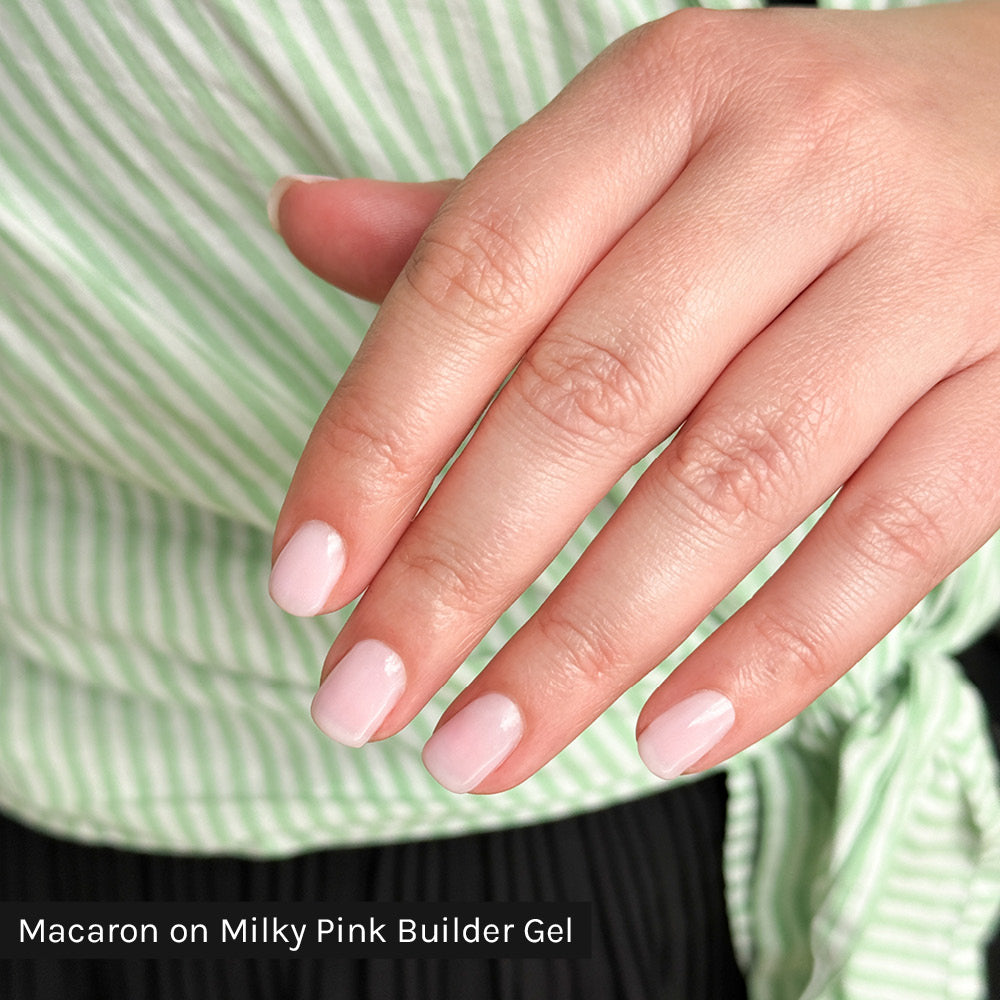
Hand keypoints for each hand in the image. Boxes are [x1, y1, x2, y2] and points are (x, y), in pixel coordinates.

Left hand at [269, 2, 999, 792]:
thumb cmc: (798, 157)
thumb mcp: (639, 148)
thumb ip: (480, 215)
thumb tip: (303, 222)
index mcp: (670, 95)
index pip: (479, 276)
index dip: (377, 439)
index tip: (305, 578)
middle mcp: (799, 168)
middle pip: (592, 397)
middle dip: (459, 571)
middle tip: (366, 696)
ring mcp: (928, 275)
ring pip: (730, 485)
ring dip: (590, 642)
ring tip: (483, 745)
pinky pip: (893, 538)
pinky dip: (775, 651)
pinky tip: (667, 736)